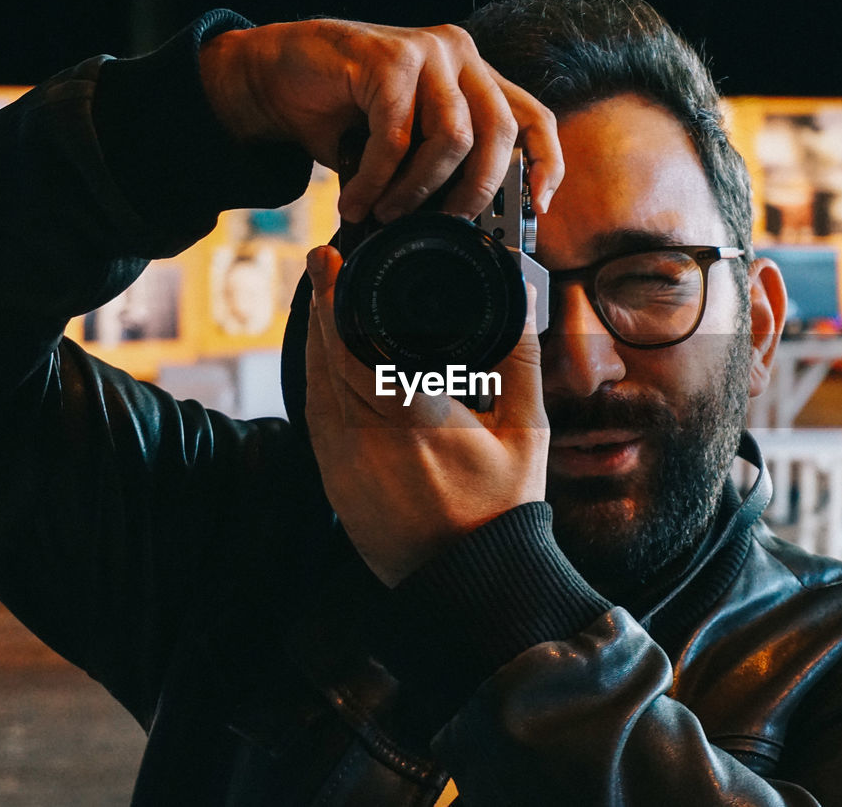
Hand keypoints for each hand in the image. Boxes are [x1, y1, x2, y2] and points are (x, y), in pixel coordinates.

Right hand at [199, 18, 562, 222]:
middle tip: (441, 224)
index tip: (539, 208)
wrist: (274, 79)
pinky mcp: (389, 58)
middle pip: (499, 135)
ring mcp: (427, 52)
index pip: (532, 118)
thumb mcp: (406, 147)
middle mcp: (460, 56)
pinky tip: (356, 200)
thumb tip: (471, 229)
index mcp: (474, 77)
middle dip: (472, 193)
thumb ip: (441, 167)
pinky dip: (378, 180)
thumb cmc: (343, 118)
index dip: (545, 164)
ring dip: (418, 191)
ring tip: (386, 213)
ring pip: (453, 138)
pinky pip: (398, 137)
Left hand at [302, 245, 548, 586]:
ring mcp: (346, 466)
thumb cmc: (504, 508)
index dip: (335, 300)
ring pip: (314, 388)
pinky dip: (316, 382)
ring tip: (322, 302)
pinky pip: (315, 420)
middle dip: (321, 306)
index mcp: (417, 423)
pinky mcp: (336, 485)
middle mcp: (370, 442)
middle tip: (322, 264)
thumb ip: (519, 359)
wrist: (472, 580)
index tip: (330, 261)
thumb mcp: (527, 431)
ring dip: (314, 341)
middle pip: (327, 360)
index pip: (357, 349)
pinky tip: (324, 361)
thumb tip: (520, 298)